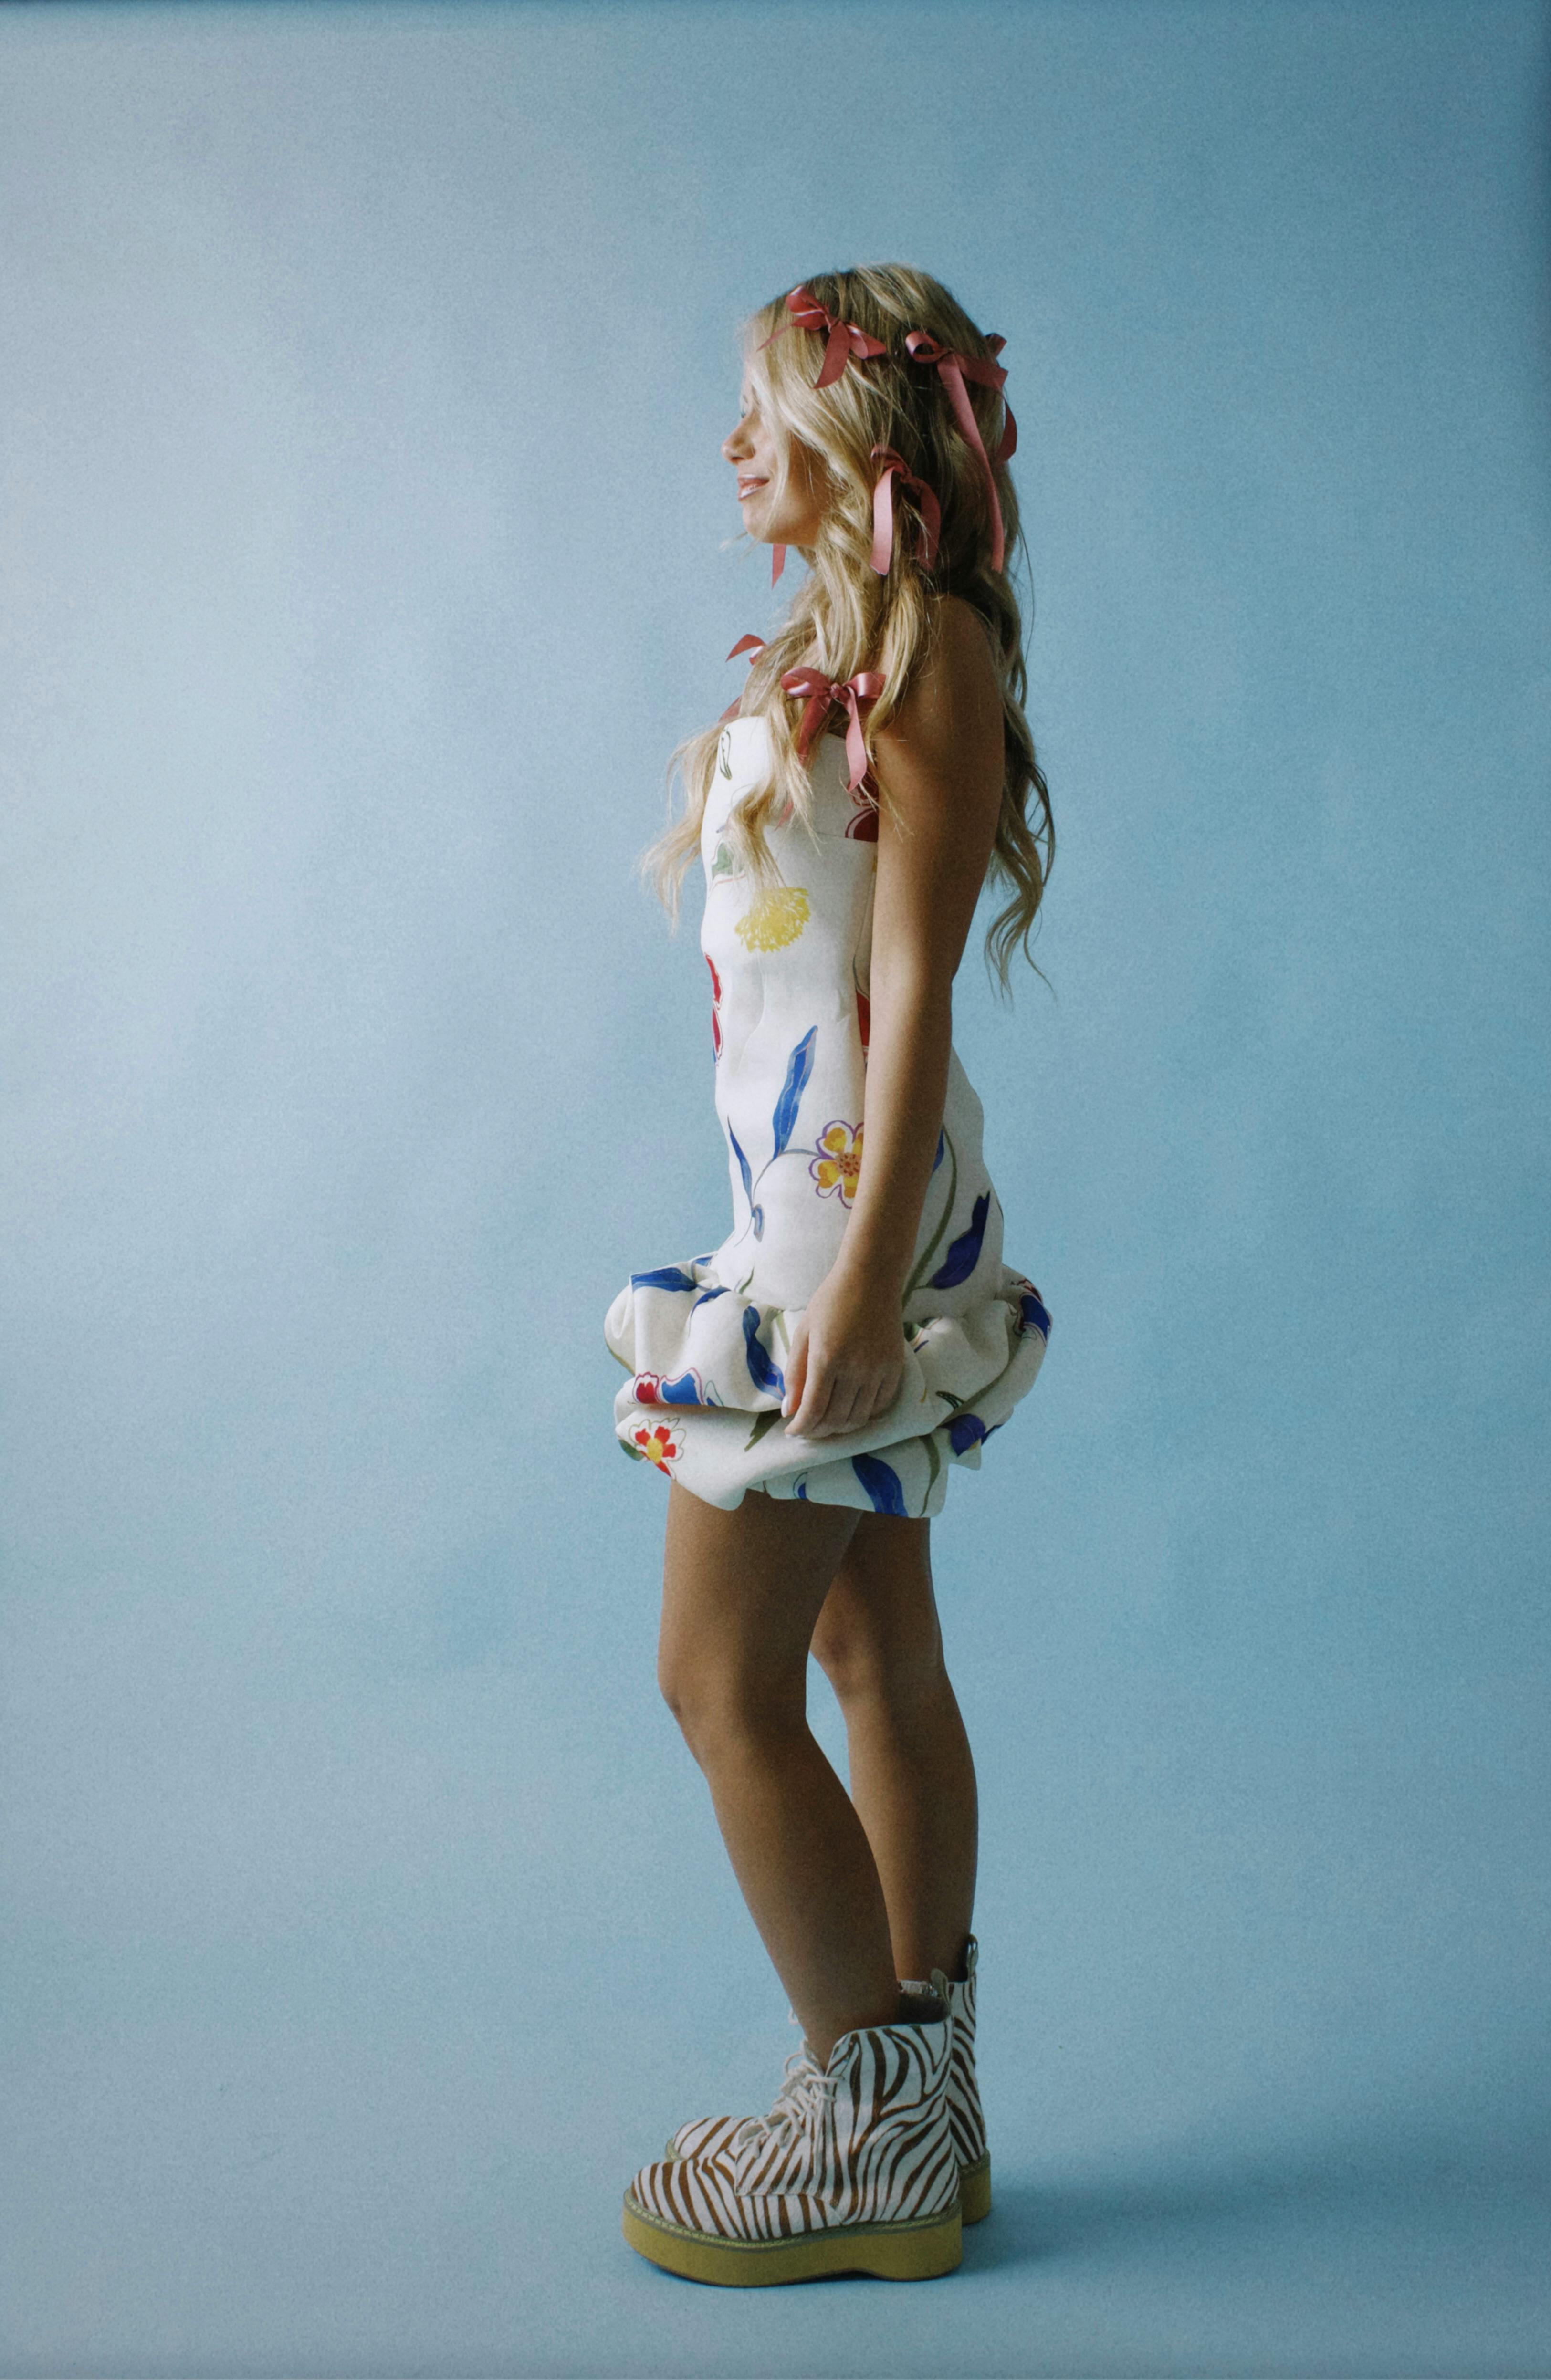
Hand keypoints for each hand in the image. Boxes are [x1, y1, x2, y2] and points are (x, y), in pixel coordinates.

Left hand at [782, 1262, 907, 1440]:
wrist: (871, 1278)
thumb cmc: (831, 1301)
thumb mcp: (804, 1333)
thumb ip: (795, 1373)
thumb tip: (789, 1410)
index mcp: (827, 1359)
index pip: (813, 1410)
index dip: (801, 1428)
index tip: (791, 1432)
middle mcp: (855, 1369)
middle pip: (835, 1419)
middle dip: (817, 1431)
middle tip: (807, 1429)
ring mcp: (878, 1370)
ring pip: (859, 1418)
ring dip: (840, 1427)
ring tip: (827, 1423)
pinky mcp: (895, 1368)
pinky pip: (880, 1405)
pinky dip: (864, 1415)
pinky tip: (851, 1410)